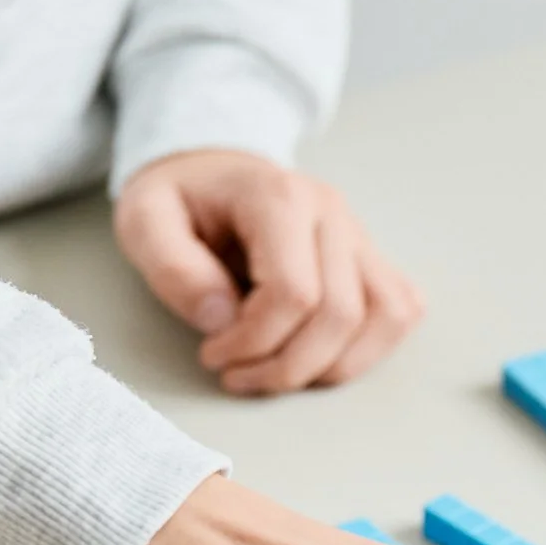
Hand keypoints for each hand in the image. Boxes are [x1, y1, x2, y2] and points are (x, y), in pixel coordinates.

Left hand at [115, 149, 424, 395]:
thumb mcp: (145, 219)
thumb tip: (220, 320)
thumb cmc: (181, 200)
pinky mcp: (369, 258)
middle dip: (287, 365)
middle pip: (340, 314)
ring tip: (281, 371)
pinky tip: (319, 355)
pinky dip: (369, 348)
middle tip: (238, 373)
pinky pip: (400, 309)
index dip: (255, 342)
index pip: (294, 292)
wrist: (210, 171)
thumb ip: (172, 267)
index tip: (213, 354)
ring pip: (383, 316)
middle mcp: (331, 213)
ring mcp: (358, 235)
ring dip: (333, 366)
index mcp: (279, 197)